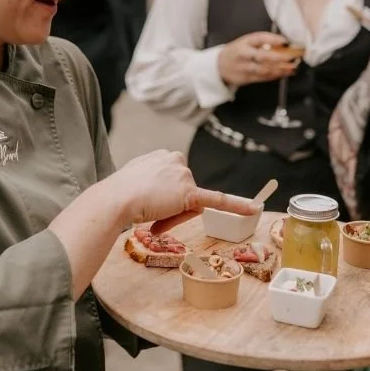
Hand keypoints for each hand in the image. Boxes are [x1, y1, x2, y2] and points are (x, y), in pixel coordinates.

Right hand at [106, 150, 260, 231]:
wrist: (115, 198)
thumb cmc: (119, 193)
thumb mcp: (135, 179)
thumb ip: (149, 183)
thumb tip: (156, 197)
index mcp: (164, 156)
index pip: (175, 181)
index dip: (164, 197)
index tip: (148, 202)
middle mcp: (176, 160)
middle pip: (184, 191)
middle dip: (171, 207)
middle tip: (149, 211)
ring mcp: (183, 175)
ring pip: (189, 203)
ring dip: (173, 214)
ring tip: (152, 212)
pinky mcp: (189, 193)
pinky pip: (217, 200)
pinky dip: (237, 205)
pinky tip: (253, 208)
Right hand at [217, 31, 297, 86]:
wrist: (219, 66)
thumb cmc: (237, 52)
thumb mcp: (246, 42)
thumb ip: (263, 43)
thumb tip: (284, 45)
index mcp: (244, 42)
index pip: (259, 38)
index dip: (272, 39)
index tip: (285, 41)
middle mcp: (244, 54)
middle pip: (262, 56)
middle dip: (279, 57)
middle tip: (292, 57)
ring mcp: (244, 67)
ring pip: (264, 69)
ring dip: (280, 69)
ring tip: (291, 68)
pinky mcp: (246, 78)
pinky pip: (262, 78)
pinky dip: (274, 76)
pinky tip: (283, 73)